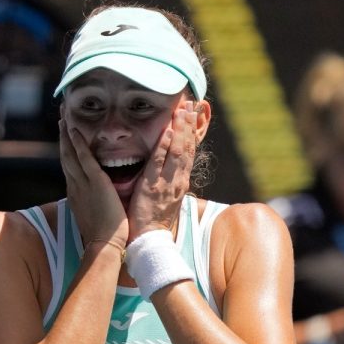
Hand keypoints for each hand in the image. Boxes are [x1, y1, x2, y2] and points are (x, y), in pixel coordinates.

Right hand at [59, 119, 127, 247]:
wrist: (105, 245)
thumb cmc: (103, 235)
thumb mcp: (95, 214)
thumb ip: (94, 202)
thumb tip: (97, 197)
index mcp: (76, 193)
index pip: (69, 166)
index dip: (66, 149)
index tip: (65, 135)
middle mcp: (75, 185)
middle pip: (65, 156)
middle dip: (62, 136)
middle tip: (60, 118)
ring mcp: (83, 183)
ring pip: (70, 154)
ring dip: (66, 134)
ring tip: (63, 117)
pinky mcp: (95, 182)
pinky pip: (84, 158)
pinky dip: (78, 143)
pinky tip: (75, 130)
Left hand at [127, 101, 197, 241]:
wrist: (151, 239)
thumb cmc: (155, 218)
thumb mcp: (168, 195)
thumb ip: (170, 179)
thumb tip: (170, 166)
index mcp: (181, 181)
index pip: (189, 152)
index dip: (191, 132)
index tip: (193, 114)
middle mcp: (178, 180)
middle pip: (188, 148)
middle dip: (189, 125)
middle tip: (191, 104)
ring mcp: (167, 183)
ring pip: (178, 152)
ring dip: (180, 130)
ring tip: (182, 111)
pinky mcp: (153, 187)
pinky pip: (159, 163)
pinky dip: (164, 146)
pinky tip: (166, 131)